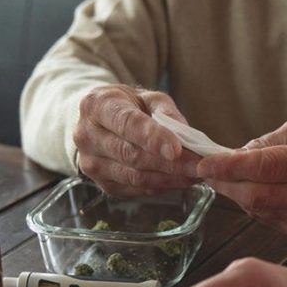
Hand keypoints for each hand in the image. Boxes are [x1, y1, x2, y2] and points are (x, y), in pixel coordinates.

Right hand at [73, 85, 199, 196]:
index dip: (152, 138)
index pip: (126, 124)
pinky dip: (161, 186)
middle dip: (170, 163)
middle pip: (132, 155)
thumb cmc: (129, 106)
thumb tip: (186, 137)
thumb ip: (167, 112)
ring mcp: (91, 163)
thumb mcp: (148, 97)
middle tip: (200, 165)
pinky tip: (179, 180)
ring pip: (135, 177)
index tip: (177, 149)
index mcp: (97, 105)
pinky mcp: (102, 184)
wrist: (101, 122)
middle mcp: (86, 135)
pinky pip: (136, 189)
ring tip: (195, 174)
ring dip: (170, 178)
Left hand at [197, 120, 286, 239]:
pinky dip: (252, 204)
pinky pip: (265, 219)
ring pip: (257, 209)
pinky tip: (255, 190)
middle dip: (226, 183)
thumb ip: (266, 143)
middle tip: (208, 171)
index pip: (266, 167)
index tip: (205, 163)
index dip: (230, 167)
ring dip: (237, 193)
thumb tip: (231, 157)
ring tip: (231, 176)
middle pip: (257, 195)